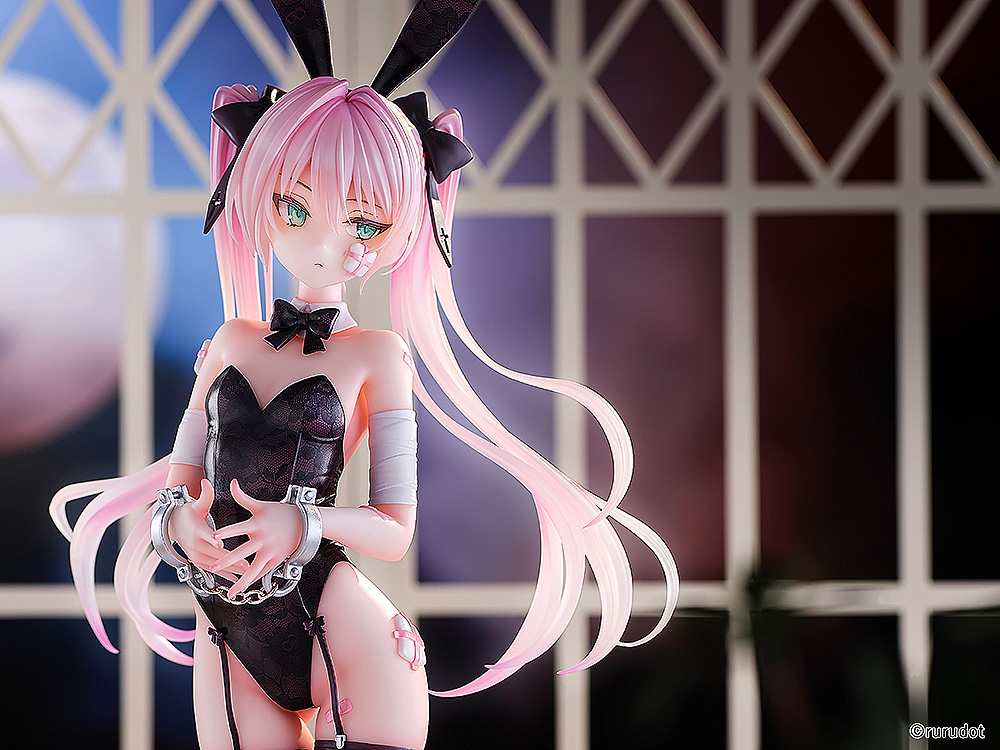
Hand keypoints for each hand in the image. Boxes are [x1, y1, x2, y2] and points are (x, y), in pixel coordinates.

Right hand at [167, 479, 247, 580]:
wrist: (173, 526)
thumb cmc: (189, 512)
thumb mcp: (196, 503)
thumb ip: (205, 495)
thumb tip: (205, 482)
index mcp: (196, 529)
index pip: (205, 535)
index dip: (212, 539)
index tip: (220, 544)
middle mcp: (195, 544)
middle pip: (214, 553)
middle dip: (231, 559)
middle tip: (247, 563)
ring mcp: (195, 554)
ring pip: (214, 564)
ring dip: (230, 569)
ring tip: (246, 573)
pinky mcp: (197, 561)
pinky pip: (211, 569)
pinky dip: (223, 575)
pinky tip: (236, 579)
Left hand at [211, 479, 302, 596]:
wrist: (305, 523)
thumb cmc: (281, 513)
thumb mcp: (261, 505)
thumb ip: (243, 497)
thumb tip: (232, 483)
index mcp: (257, 524)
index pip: (238, 528)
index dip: (226, 532)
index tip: (214, 536)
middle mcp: (263, 539)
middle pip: (242, 552)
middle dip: (227, 560)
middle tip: (213, 567)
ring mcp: (270, 551)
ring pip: (254, 569)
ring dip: (241, 580)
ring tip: (231, 591)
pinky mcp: (276, 560)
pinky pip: (263, 572)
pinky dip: (253, 580)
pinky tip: (243, 587)